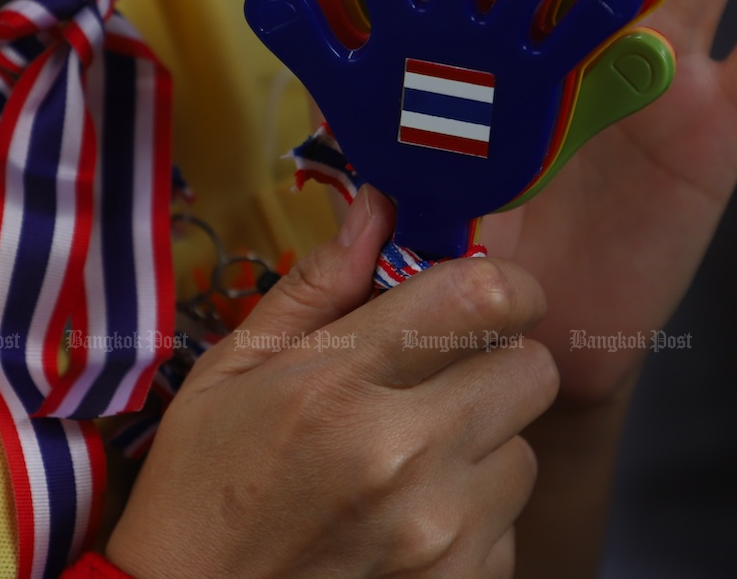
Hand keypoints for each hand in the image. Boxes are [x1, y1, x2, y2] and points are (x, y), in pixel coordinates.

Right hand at [106, 188, 558, 578]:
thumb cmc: (204, 489)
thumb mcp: (233, 371)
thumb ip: (319, 286)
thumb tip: (381, 205)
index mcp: (341, 385)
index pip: (486, 298)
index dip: (504, 285)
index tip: (482, 294)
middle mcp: (404, 455)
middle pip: (532, 369)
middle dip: (497, 362)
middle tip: (440, 378)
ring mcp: (439, 531)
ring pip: (526, 449)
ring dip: (484, 445)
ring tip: (412, 459)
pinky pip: (511, 523)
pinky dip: (473, 515)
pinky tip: (410, 516)